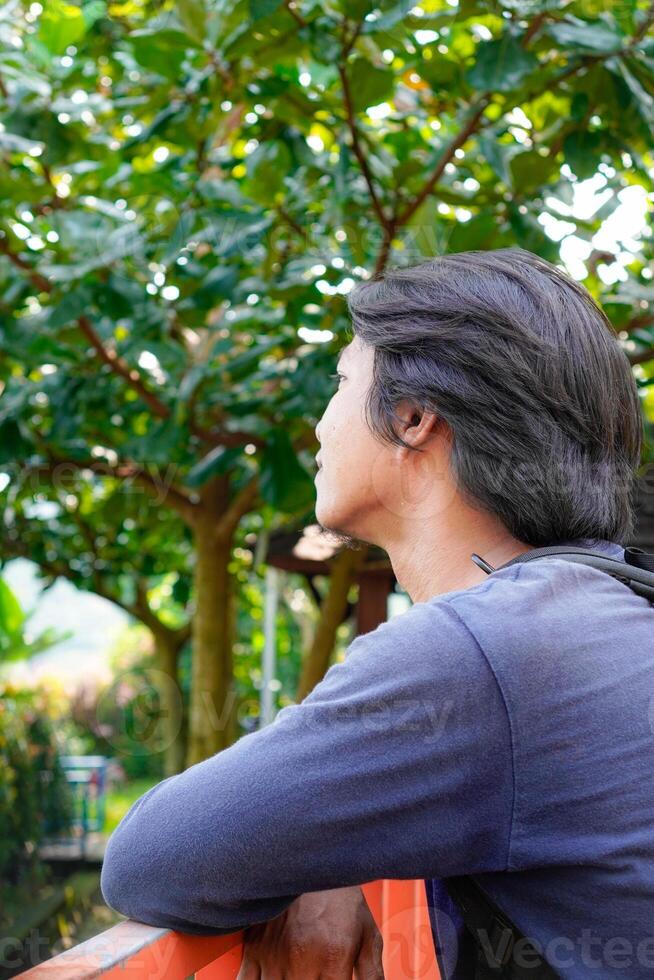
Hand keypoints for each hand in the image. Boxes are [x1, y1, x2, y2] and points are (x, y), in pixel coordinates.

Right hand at [236, 885, 383, 979]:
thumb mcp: (368, 934)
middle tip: (315, 973)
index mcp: (334, 959)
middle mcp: (302, 961)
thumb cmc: (341, 899)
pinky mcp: (254, 949)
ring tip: (296, 973)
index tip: (334, 979)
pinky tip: (272, 976)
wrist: (308, 858)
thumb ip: (372, 976)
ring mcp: (275, 957)